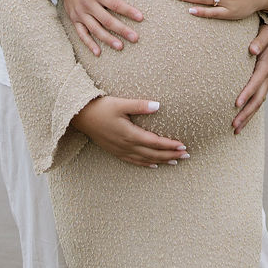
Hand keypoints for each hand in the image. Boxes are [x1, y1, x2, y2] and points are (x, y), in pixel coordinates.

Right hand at [49, 0, 142, 55]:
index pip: (114, 3)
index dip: (128, 11)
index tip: (140, 17)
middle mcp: (88, 4)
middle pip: (107, 20)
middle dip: (122, 30)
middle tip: (135, 38)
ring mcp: (80, 13)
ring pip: (95, 29)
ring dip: (108, 39)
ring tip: (120, 47)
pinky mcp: (74, 19)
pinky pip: (82, 34)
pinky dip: (89, 44)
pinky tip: (98, 52)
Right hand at [71, 96, 189, 168]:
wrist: (81, 117)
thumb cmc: (101, 108)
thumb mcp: (121, 103)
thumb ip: (140, 105)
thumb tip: (158, 105)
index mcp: (130, 134)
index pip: (155, 142)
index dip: (170, 145)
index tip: (183, 146)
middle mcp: (127, 145)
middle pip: (153, 154)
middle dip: (171, 155)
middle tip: (186, 156)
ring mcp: (121, 150)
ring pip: (145, 159)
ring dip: (161, 160)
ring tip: (175, 162)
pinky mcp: (115, 151)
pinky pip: (134, 161)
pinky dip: (146, 164)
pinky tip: (153, 165)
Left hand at [233, 24, 267, 133]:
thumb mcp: (265, 33)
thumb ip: (259, 41)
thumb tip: (252, 49)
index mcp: (267, 67)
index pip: (256, 83)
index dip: (247, 93)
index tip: (236, 104)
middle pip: (258, 100)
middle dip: (246, 114)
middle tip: (234, 126)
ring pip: (258, 103)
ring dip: (248, 117)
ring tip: (236, 130)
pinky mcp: (265, 84)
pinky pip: (258, 100)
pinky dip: (250, 111)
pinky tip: (242, 119)